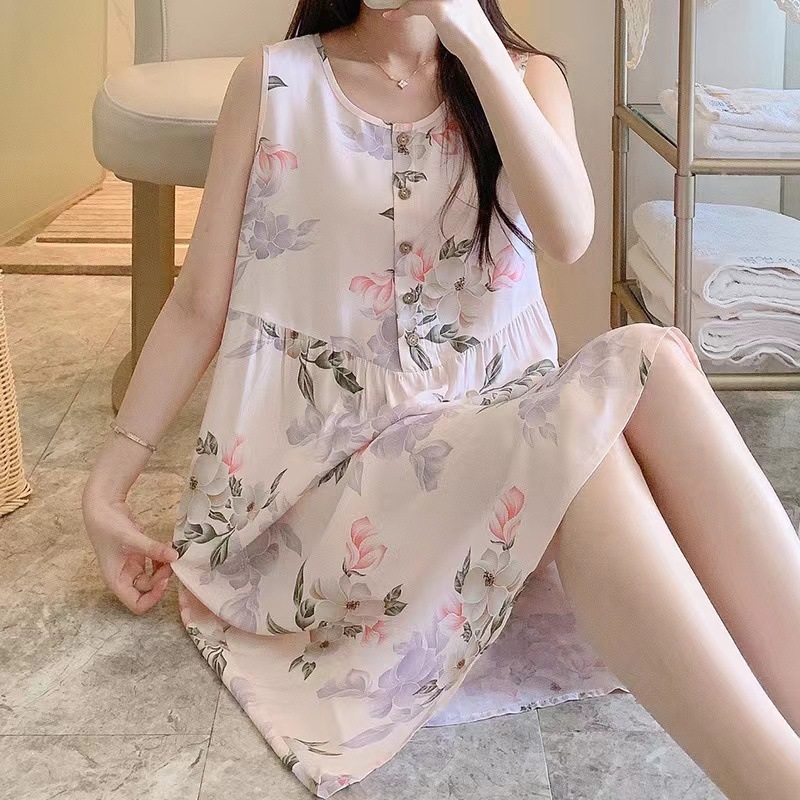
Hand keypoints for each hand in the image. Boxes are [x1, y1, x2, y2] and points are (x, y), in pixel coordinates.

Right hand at [82, 480, 178, 614]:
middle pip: (148, 590)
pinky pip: (154, 564)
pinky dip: (161, 558)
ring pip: (153, 578)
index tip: (165, 580)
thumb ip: (152, 548)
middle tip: (171, 561)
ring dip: (164, 569)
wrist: (101, 505)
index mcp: (116, 581)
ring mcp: (131, 566)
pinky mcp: (137, 555)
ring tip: (170, 552)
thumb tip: (175, 556)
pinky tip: (166, 547)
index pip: (137, 604)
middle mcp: (123, 577)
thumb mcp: (131, 538)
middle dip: (162, 578)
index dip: (153, 597)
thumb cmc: (107, 525)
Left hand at [382, 0, 496, 60]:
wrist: (478, 45)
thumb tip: (414, 2)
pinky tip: (390, 15)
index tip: (399, 1)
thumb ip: (437, 1)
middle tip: (390, 0)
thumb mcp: (452, 5)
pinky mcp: (438, 7)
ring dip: (397, 0)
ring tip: (387, 3)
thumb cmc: (465, 27)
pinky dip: (399, 12)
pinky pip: (412, 6)